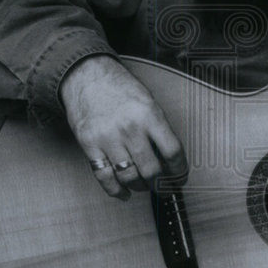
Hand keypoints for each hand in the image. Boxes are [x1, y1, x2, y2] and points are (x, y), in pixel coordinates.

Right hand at [59, 54, 186, 199]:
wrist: (86, 75)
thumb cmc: (119, 87)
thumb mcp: (148, 100)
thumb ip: (158, 127)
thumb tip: (170, 158)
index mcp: (149, 115)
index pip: (173, 152)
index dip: (180, 171)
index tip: (180, 177)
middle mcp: (130, 128)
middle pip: (152, 170)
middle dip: (161, 184)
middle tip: (164, 187)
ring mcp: (108, 138)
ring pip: (129, 177)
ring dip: (140, 187)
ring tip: (144, 186)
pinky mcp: (90, 145)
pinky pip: (104, 177)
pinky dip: (116, 190)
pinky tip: (124, 193)